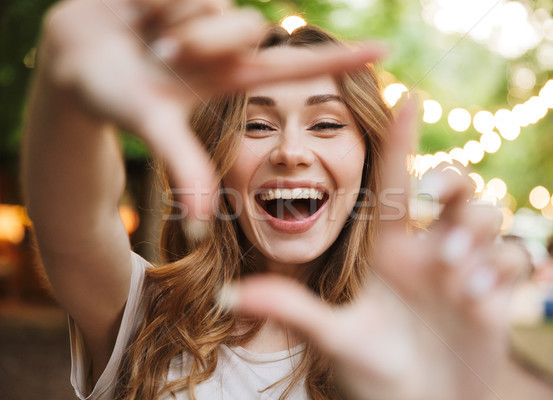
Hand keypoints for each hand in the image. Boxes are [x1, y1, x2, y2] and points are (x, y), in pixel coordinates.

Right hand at [37, 0, 382, 218]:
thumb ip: (183, 166)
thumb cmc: (111, 98)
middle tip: (164, 54)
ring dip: (174, 21)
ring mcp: (208, 13)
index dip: (339, 62)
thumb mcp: (153, 127)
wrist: (72, 59)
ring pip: (217, 4)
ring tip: (147, 37)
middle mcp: (227, 44)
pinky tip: (139, 11)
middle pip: (248, 28)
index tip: (384, 52)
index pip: (296, 69)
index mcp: (232, 78)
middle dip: (205, 41)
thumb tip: (200, 225)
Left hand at [225, 98, 527, 398]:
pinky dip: (499, 269)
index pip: (394, 183)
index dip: (400, 140)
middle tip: (430, 204)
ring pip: (487, 216)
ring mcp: (464, 269)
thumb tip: (229, 295)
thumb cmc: (371, 374)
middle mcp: (428, 251)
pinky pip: (512, 259)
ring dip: (473, 236)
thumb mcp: (332, 338)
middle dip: (449, 183)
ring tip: (451, 277)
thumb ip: (290, 310)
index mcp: (389, 250)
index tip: (404, 95)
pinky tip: (475, 299)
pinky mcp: (495, 293)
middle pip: (454, 187)